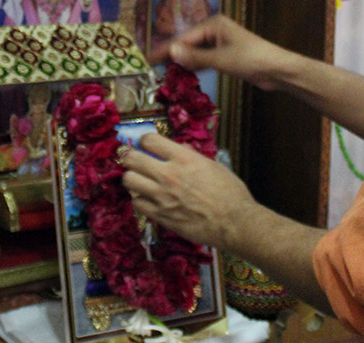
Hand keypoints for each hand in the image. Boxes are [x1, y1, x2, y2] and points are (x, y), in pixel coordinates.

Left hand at [120, 132, 255, 250]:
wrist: (234, 223)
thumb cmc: (230, 193)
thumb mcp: (214, 166)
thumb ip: (193, 156)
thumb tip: (181, 149)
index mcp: (183, 158)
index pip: (149, 140)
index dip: (145, 141)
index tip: (147, 145)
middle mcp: (168, 174)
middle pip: (132, 159)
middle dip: (131, 158)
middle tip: (136, 161)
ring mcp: (162, 196)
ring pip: (129, 181)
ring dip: (133, 179)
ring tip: (140, 181)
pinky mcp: (160, 215)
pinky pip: (136, 204)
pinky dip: (139, 200)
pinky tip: (147, 200)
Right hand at [152, 15, 292, 91]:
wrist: (276, 70)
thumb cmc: (250, 59)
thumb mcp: (220, 59)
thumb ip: (195, 57)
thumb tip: (171, 52)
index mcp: (213, 24)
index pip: (184, 37)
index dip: (167, 49)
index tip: (150, 58)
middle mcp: (215, 30)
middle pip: (188, 42)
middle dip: (173, 54)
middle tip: (153, 65)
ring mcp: (220, 42)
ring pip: (196, 51)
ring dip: (183, 60)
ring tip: (164, 70)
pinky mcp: (225, 55)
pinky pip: (204, 58)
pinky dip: (195, 65)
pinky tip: (185, 72)